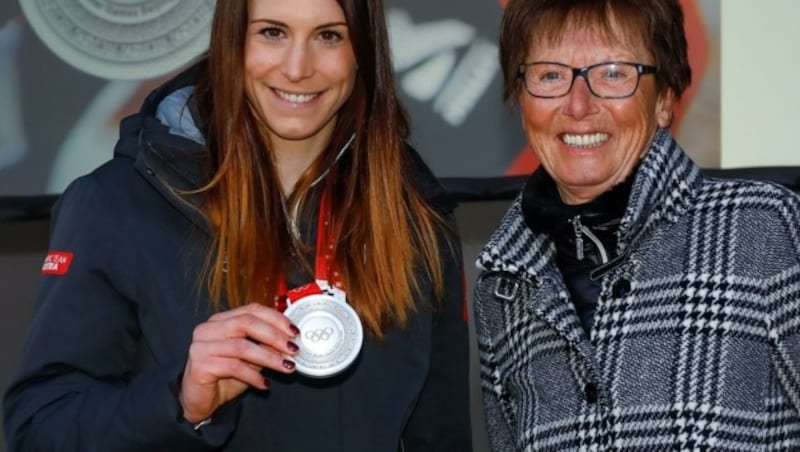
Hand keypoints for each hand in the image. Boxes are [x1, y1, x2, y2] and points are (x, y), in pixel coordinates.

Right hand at [178, 302, 299, 423]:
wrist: (199, 401)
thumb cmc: (224, 377)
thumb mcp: (250, 358)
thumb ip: (265, 346)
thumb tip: (289, 340)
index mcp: (221, 320)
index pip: (251, 310)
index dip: (275, 318)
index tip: (294, 331)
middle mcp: (208, 329)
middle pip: (246, 323)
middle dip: (274, 335)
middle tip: (293, 349)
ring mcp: (201, 346)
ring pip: (241, 346)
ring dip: (269, 357)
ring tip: (286, 367)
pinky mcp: (199, 365)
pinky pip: (233, 367)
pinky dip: (253, 375)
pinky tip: (264, 384)